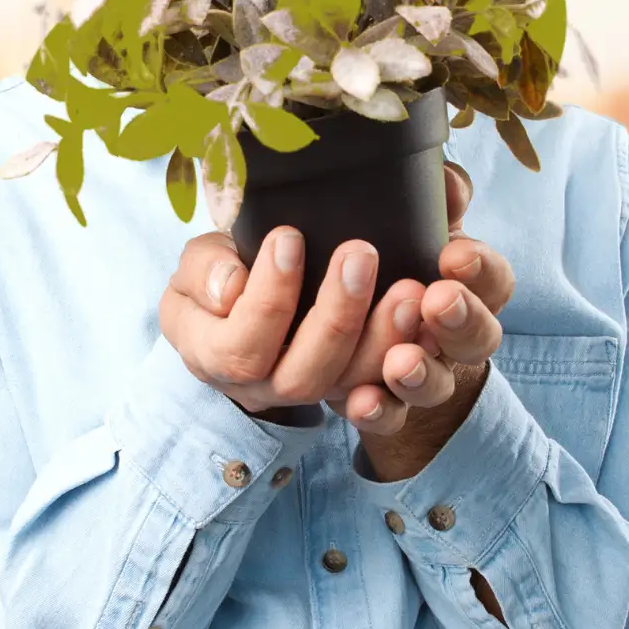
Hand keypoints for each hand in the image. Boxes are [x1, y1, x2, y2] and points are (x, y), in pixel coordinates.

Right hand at [160, 225, 421, 413]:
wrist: (249, 288)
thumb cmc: (221, 271)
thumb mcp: (198, 261)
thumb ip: (203, 269)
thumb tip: (231, 289)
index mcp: (216, 358)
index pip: (240, 349)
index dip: (267, 299)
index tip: (287, 237)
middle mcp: (265, 388)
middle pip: (304, 377)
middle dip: (336, 316)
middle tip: (359, 254)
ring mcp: (314, 390)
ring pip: (353, 384)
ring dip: (384, 338)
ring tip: (409, 288)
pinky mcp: (356, 383)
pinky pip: (390, 386)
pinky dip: (412, 352)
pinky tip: (430, 317)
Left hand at [349, 162, 515, 480]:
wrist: (355, 328)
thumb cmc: (391, 259)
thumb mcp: (409, 225)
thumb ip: (433, 199)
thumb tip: (447, 179)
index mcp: (467, 285)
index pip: (494, 279)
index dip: (481, 269)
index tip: (453, 254)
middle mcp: (453, 337)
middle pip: (479, 339)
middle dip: (461, 320)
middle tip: (436, 301)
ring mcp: (421, 377)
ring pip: (435, 384)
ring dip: (420, 372)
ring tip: (399, 361)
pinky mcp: (383, 406)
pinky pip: (389, 418)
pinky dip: (378, 411)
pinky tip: (361, 402)